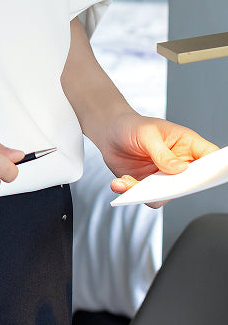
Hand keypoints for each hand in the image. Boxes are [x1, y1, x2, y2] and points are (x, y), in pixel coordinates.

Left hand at [102, 113, 218, 207]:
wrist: (109, 133)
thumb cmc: (132, 126)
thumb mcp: (147, 134)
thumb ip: (162, 152)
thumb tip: (179, 169)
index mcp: (187, 144)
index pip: (210, 156)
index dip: (215, 167)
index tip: (207, 175)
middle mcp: (180, 164)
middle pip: (193, 183)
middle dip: (178, 187)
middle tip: (161, 184)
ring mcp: (165, 177)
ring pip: (169, 195)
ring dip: (148, 192)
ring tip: (128, 181)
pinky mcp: (150, 187)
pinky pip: (148, 198)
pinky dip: (132, 192)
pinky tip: (120, 182)